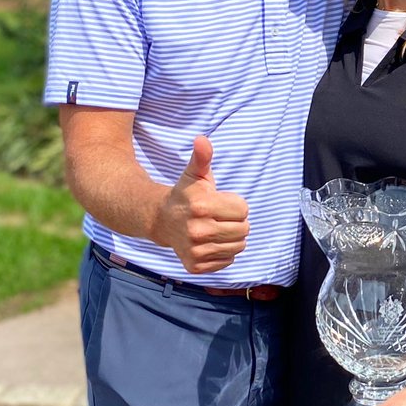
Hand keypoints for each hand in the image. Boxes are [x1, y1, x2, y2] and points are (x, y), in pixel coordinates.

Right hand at [152, 135, 249, 272]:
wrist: (161, 220)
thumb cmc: (186, 195)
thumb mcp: (194, 174)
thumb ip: (202, 157)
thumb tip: (202, 139)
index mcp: (202, 206)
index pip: (244, 210)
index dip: (235, 204)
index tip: (220, 202)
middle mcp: (198, 230)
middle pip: (244, 230)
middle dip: (236, 222)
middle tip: (219, 217)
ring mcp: (196, 250)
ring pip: (238, 247)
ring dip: (232, 238)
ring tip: (216, 229)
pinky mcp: (195, 266)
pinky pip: (228, 261)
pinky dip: (223, 253)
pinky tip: (209, 243)